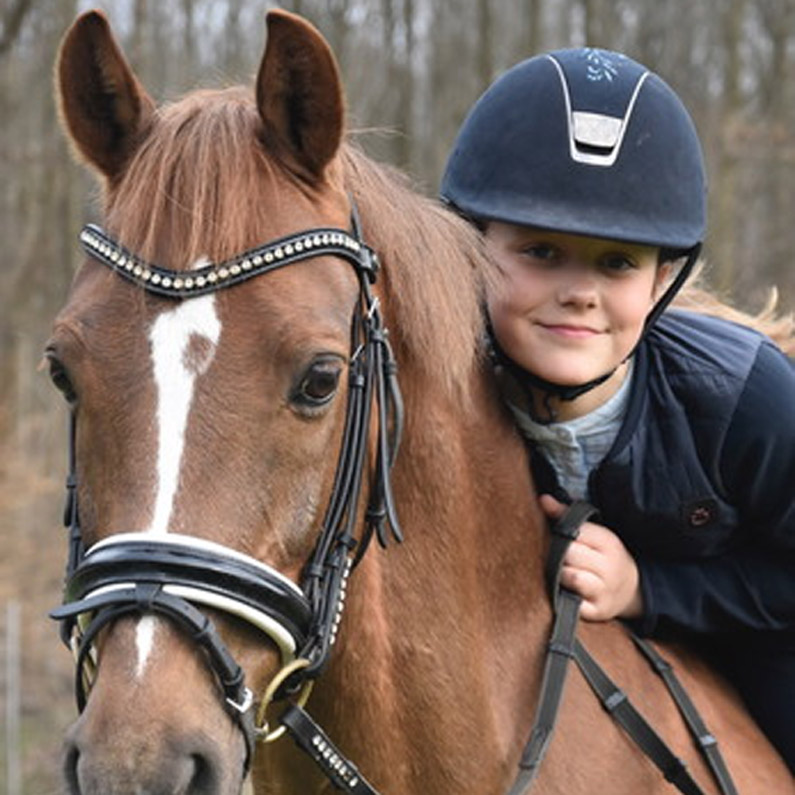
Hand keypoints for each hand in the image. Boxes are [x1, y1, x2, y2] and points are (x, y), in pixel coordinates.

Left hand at [540, 495, 642, 621]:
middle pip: (570, 554)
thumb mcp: (593, 534)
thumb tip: (542, 499)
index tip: (554, 535)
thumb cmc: (603, 556)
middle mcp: (610, 567)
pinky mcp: (598, 611)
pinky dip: (565, 598)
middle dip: (557, 553)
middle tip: (552, 554)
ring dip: (559, 575)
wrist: (631, 588)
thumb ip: (565, 515)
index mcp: (608, 542)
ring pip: (573, 578)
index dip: (560, 532)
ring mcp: (605, 590)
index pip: (576, 531)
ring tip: (557, 572)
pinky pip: (575, 604)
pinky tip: (562, 591)